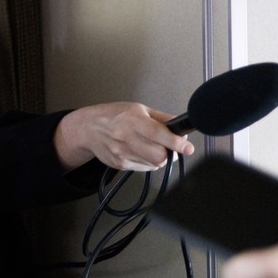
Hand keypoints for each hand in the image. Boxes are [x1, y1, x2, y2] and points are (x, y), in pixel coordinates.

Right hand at [54, 103, 193, 172]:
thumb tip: (181, 128)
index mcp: (133, 120)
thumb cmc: (115, 116)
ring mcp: (122, 153)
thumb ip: (162, 119)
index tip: (188, 148)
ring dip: (158, 157)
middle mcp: (126, 137)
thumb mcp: (139, 109)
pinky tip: (139, 150)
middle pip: (158, 156)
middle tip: (167, 145)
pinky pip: (144, 168)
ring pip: (153, 164)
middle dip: (168, 152)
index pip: (158, 134)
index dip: (175, 142)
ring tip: (150, 146)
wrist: (89, 129)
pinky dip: (147, 161)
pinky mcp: (120, 164)